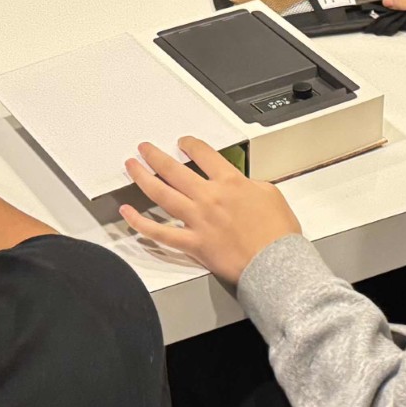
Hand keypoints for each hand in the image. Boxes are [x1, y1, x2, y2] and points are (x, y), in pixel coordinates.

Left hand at [119, 138, 301, 288]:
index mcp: (230, 182)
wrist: (275, 263)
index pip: (204, 154)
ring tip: (132, 166)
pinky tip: (128, 212)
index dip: (190, 145)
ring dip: (142, 177)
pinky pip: (160, 232)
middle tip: (145, 148)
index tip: (184, 143)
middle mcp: (209, 197)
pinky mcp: (192, 243)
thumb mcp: (271, 194)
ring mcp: (197, 220)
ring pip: (161, 194)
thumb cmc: (278, 234)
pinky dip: (140, 222)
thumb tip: (240, 183)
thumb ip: (250, 184)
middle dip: (156, 155)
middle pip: (174, 170)